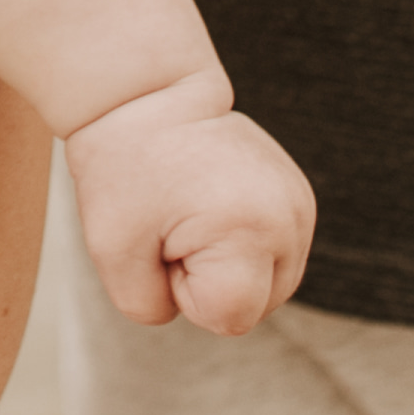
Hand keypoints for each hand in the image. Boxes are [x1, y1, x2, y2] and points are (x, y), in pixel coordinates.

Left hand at [60, 78, 316, 335]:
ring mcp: (301, 205)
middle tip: (172, 223)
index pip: (227, 318)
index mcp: (251, 229)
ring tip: (193, 213)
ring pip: (270, 287)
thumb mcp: (112, 253)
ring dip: (226, 267)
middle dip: (206, 281)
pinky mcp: (301, 198)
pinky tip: (215, 208)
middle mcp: (290, 218)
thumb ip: (151, 308)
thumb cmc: (123, 170)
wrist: (146, 96)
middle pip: (254, 308)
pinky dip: (242, 248)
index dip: (183, 291)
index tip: (161, 238)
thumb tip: (208, 313)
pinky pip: (274, 259)